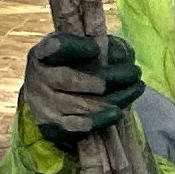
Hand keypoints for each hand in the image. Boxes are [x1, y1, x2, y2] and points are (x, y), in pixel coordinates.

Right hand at [21, 31, 142, 140]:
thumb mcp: (74, 48)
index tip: (95, 48)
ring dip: (113, 97)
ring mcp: (44, 105)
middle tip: (134, 72)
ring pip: (80, 104)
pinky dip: (100, 120)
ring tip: (136, 88)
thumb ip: (94, 47)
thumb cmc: (67, 66)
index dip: (74, 48)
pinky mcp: (52, 126)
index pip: (54, 48)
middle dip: (108, 77)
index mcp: (43, 54)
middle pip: (70, 80)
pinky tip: (118, 112)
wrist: (46, 96)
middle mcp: (38, 79)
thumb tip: (120, 57)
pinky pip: (78, 125)